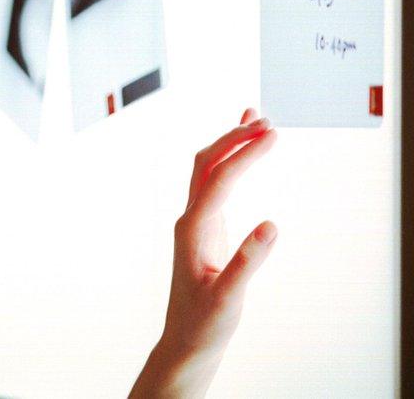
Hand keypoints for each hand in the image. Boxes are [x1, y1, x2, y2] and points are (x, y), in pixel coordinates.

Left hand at [130, 109, 277, 397]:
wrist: (186, 339)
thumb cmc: (205, 323)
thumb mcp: (229, 297)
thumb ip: (247, 262)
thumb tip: (271, 226)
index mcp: (192, 229)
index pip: (219, 180)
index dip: (245, 154)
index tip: (273, 134)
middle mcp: (189, 218)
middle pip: (206, 164)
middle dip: (234, 138)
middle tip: (267, 121)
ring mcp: (195, 221)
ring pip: (207, 170)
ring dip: (229, 143)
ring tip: (256, 119)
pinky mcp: (204, 227)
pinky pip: (214, 184)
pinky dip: (229, 162)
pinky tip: (242, 152)